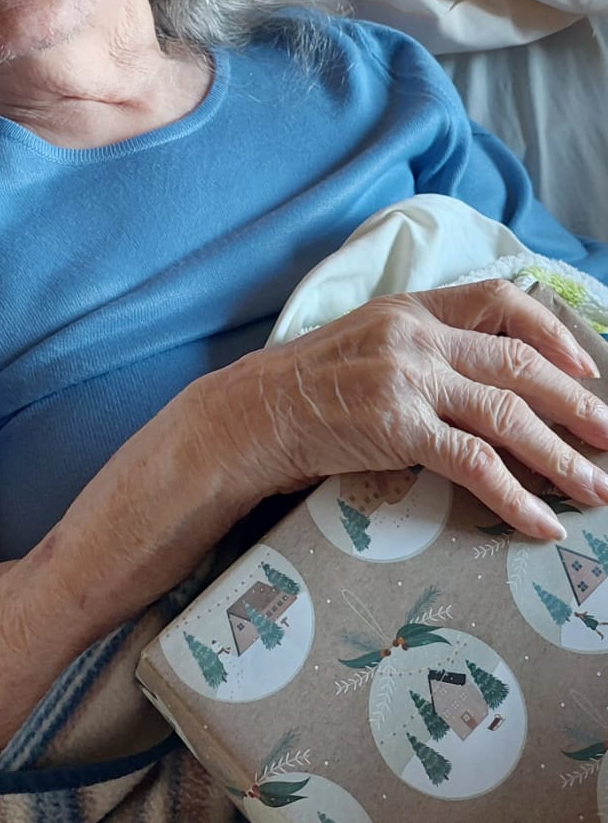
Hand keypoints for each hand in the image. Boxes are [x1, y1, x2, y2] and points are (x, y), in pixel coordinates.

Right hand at [214, 280, 607, 539]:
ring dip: (562, 457)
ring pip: (509, 415)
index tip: (586, 367)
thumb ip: (423, 349)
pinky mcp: (398, 427)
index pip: (500, 300)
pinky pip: (474, 464)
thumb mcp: (369, 343)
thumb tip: (484, 381)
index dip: (552, 334)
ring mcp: (409, 379)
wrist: (251, 415)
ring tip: (594, 488)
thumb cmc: (308, 388)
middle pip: (519, 364)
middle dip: (576, 405)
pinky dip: (514, 497)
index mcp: (414, 307)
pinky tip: (538, 522)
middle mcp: (417, 335)